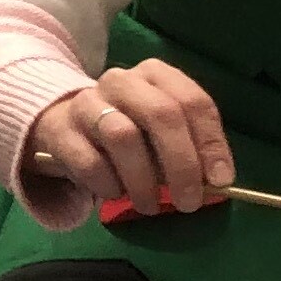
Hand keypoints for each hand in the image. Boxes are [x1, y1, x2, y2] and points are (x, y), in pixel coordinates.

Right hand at [27, 62, 234, 216]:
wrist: (64, 123)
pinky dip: (109, 184)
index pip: (192, 101)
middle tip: (189, 202)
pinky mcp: (60, 129)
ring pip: (123, 136)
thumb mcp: (161, 130)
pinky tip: (115, 194)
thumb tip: (215, 182)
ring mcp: (87, 102)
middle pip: (161, 114)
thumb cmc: (128, 130)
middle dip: (182, 163)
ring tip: (150, 206)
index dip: (211, 143)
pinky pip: (89, 161)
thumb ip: (189, 148)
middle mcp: (122, 81)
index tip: (220, 181)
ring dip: (144, 180)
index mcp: (155, 74)